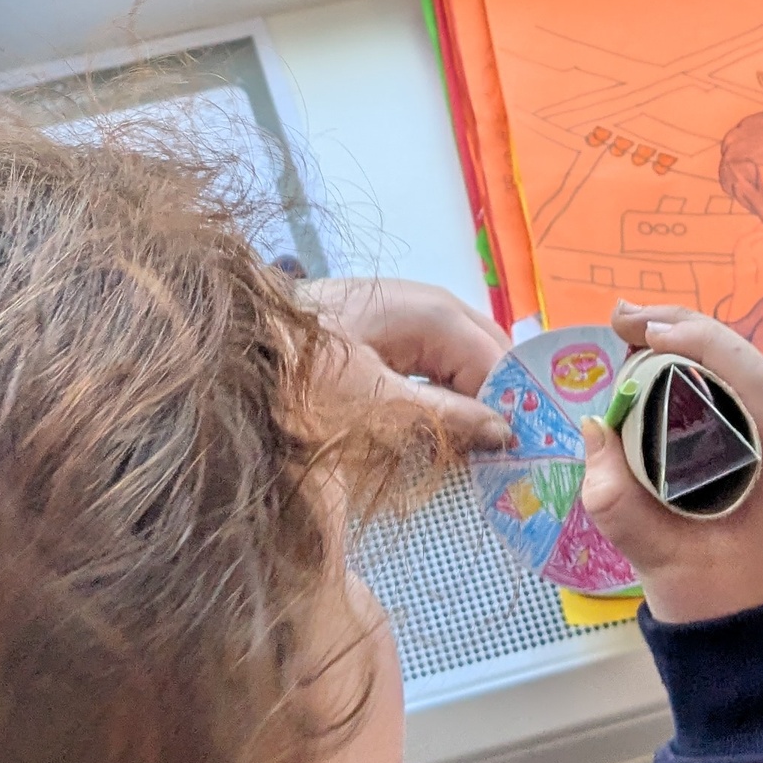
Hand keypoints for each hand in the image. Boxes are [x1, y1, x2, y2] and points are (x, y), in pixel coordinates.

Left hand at [300, 276, 510, 451]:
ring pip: (465, 360)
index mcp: (435, 313)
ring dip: (474, 401)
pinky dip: (446, 393)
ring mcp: (410, 314)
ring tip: (481, 451)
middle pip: (489, 354)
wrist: (236, 343)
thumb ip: (445, 417)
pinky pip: (436, 361)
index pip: (499, 360)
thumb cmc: (301, 374)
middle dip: (500, 402)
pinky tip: (444, 429)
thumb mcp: (376, 404)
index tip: (526, 455)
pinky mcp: (388, 331)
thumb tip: (505, 432)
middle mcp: (431, 304)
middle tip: (508, 457)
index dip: (516, 406)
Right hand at [578, 302, 762, 624]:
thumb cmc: (718, 611)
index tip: (647, 333)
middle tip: (624, 321)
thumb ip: (617, 499)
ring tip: (637, 339)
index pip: (758, 382)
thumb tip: (593, 429)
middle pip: (755, 366)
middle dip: (689, 332)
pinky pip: (750, 400)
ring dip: (697, 350)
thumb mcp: (658, 560)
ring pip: (753, 377)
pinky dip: (708, 377)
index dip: (704, 343)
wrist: (761, 654)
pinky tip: (666, 373)